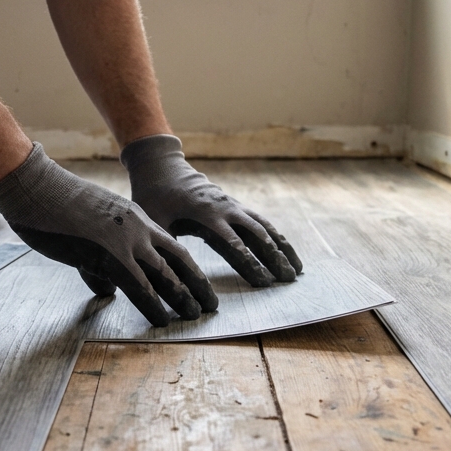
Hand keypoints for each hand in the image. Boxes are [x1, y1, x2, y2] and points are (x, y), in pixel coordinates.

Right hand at [0, 143, 217, 326]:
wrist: (36, 186)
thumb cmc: (52, 206)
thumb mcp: (86, 229)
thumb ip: (100, 261)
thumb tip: (108, 291)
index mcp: (133, 218)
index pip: (170, 246)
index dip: (186, 268)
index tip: (198, 284)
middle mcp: (137, 227)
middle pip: (178, 259)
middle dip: (196, 284)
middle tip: (210, 304)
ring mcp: (125, 240)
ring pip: (165, 274)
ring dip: (183, 298)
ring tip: (196, 317)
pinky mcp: (108, 254)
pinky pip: (140, 286)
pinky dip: (154, 306)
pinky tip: (163, 321)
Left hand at [121, 135, 302, 286]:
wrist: (162, 168)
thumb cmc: (153, 199)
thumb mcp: (153, 223)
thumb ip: (163, 248)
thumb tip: (168, 280)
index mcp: (206, 215)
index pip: (233, 244)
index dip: (249, 263)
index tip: (264, 282)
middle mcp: (226, 208)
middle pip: (257, 234)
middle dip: (274, 257)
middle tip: (288, 280)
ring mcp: (233, 205)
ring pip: (264, 227)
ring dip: (282, 247)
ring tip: (296, 270)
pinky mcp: (236, 205)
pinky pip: (261, 222)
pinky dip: (276, 236)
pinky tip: (286, 252)